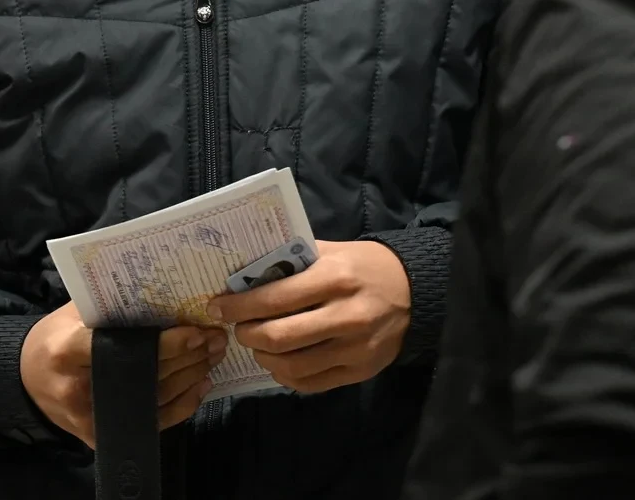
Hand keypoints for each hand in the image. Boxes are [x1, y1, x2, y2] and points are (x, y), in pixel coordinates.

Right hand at [19, 302, 227, 447]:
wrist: (27, 378)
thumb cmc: (55, 337)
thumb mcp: (75, 313)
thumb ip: (112, 306)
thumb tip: (167, 292)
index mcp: (69, 350)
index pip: (126, 348)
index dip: (166, 343)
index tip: (196, 331)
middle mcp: (80, 388)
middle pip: (148, 374)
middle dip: (188, 357)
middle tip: (216, 339)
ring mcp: (92, 417)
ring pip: (155, 398)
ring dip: (191, 377)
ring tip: (213, 355)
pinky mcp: (102, 435)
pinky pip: (151, 421)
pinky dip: (181, 405)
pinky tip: (200, 385)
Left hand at [208, 240, 410, 393]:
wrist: (416, 291)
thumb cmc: (365, 265)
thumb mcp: (332, 251)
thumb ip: (293, 261)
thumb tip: (245, 274)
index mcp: (335, 278)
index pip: (275, 298)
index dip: (239, 305)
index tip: (218, 305)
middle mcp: (345, 316)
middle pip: (278, 336)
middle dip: (247, 333)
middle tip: (239, 327)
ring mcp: (354, 349)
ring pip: (291, 365)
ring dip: (263, 357)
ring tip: (257, 344)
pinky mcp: (360, 371)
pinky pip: (310, 383)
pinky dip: (286, 375)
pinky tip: (280, 361)